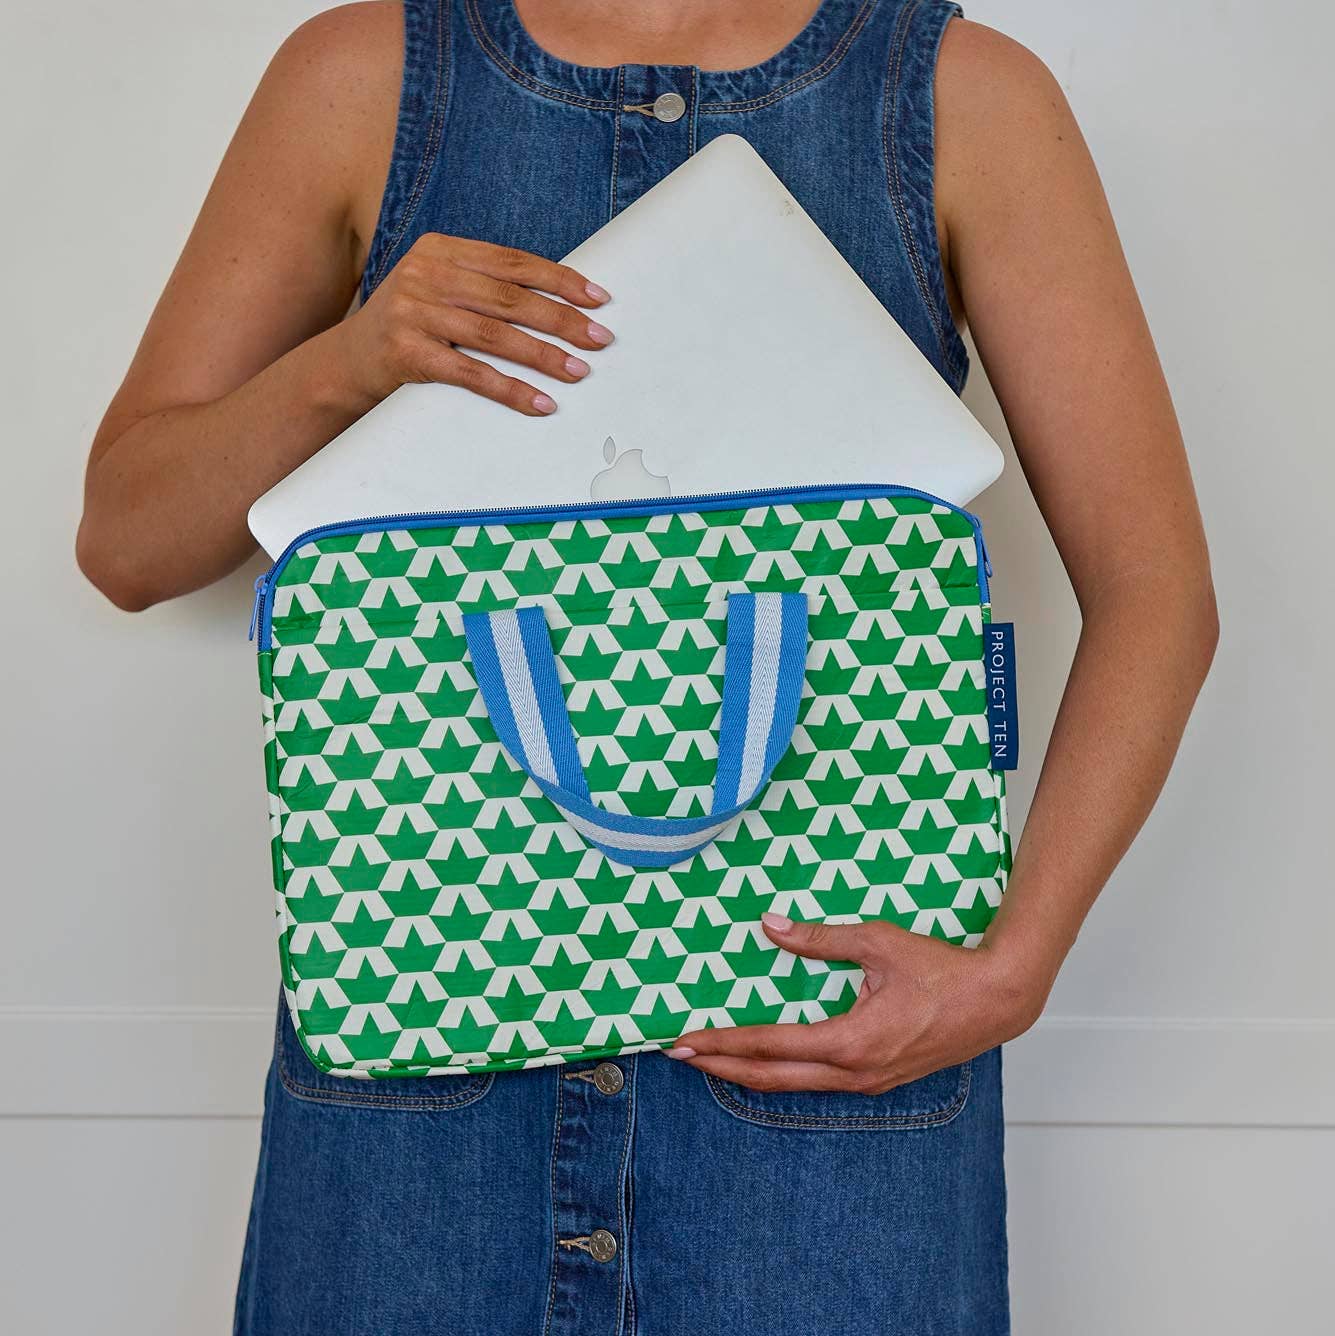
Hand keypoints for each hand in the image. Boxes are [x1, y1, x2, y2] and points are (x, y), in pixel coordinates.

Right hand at [334, 233, 615, 413]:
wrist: (348, 362)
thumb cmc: (410, 326)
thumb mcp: (440, 290)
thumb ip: (484, 286)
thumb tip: (559, 302)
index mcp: (440, 250)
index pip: (513, 262)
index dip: (560, 279)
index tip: (598, 298)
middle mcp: (425, 274)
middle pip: (510, 298)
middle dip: (562, 320)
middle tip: (600, 338)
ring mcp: (413, 312)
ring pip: (495, 335)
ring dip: (544, 356)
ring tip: (579, 371)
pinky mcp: (407, 352)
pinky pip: (471, 374)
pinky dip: (511, 390)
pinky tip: (540, 403)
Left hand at [666, 913, 1050, 1093]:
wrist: (997, 1002)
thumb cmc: (943, 970)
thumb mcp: (879, 943)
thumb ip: (822, 938)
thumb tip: (771, 926)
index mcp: (850, 1042)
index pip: (769, 1046)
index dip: (723, 1042)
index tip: (685, 1039)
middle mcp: (854, 1072)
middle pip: (770, 1077)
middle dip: (721, 1065)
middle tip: (679, 1053)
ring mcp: (867, 1082)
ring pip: (793, 1085)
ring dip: (748, 1072)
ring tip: (712, 1058)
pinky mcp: (878, 1078)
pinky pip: (817, 1081)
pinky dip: (781, 1073)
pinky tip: (766, 1060)